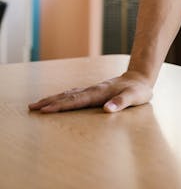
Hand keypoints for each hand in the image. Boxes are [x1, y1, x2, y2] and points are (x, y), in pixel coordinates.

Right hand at [28, 70, 154, 112]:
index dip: (61, 106)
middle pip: (67, 96)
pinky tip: (56, 99)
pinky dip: (62, 97)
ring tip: (36, 104)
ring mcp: (92, 89)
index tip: (45, 110)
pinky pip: (73, 94)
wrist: (140, 77)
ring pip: (68, 94)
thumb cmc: (138, 90)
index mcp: (99, 93)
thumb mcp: (134, 97)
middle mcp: (93, 90)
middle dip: (49, 102)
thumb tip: (107, 109)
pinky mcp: (93, 91)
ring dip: (52, 99)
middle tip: (31, 107)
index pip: (76, 101)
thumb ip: (122, 102)